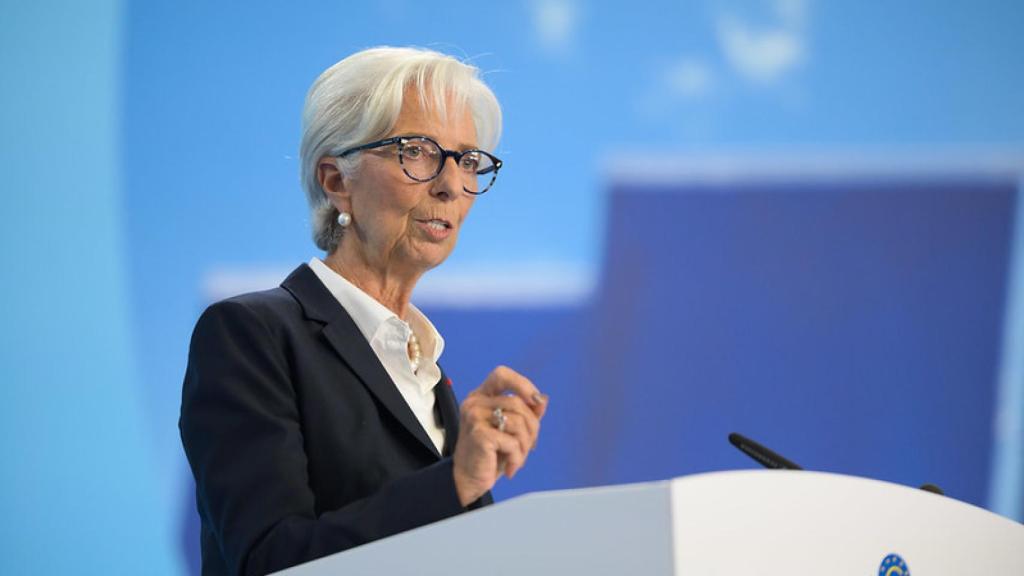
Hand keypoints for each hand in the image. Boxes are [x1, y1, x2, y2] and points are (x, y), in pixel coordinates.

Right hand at [451, 366, 547, 505]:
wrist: (469, 480)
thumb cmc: (491, 454)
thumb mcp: (511, 431)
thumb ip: (526, 413)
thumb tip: (543, 400)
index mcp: (481, 397)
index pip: (502, 374)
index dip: (522, 384)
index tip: (536, 402)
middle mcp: (474, 403)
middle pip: (518, 403)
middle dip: (532, 427)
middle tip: (529, 446)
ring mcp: (474, 417)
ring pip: (519, 422)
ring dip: (526, 445)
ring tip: (518, 458)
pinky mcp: (479, 434)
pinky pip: (513, 441)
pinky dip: (517, 458)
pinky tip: (510, 468)